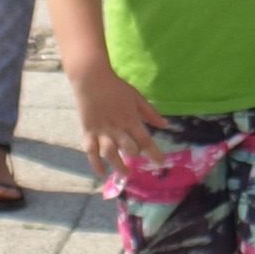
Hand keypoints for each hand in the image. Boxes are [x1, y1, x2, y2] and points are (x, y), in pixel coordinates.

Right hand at [68, 63, 167, 182]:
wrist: (91, 79)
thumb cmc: (116, 87)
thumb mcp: (137, 97)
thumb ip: (150, 113)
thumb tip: (166, 125)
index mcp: (130, 119)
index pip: (145, 140)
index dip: (154, 153)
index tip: (160, 163)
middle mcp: (117, 128)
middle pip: (129, 148)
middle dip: (135, 155)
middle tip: (137, 159)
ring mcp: (101, 131)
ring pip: (110, 154)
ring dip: (118, 166)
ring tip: (126, 174)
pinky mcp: (88, 132)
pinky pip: (91, 152)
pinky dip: (96, 164)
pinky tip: (102, 173)